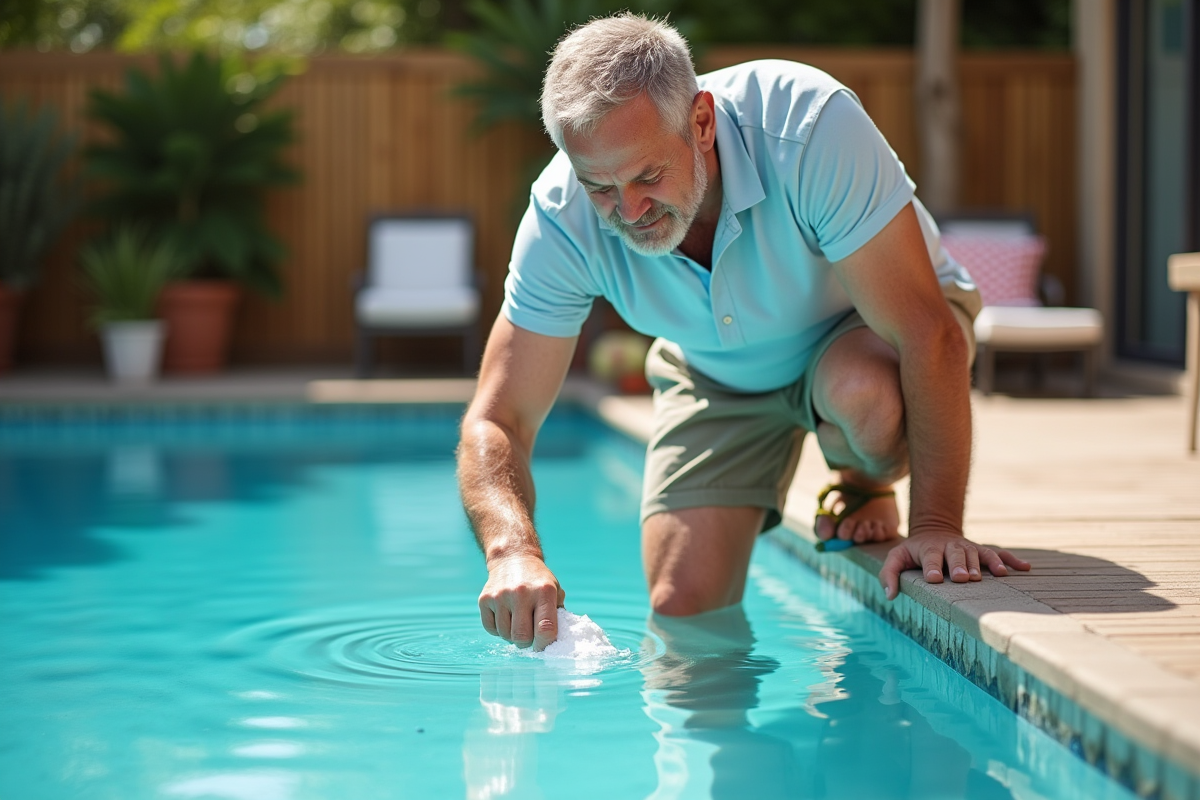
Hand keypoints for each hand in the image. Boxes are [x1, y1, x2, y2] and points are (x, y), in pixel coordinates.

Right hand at [479, 553, 564, 649]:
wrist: (512, 558)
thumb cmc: (538, 581)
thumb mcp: (555, 590)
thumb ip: (558, 615)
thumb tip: (558, 641)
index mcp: (544, 591)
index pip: (546, 629)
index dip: (545, 644)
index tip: (543, 644)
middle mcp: (521, 593)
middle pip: (522, 637)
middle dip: (526, 643)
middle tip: (529, 636)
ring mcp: (500, 596)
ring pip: (505, 635)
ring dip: (512, 636)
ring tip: (517, 623)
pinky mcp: (484, 599)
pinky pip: (491, 629)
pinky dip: (498, 631)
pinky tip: (505, 619)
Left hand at [878, 529, 1030, 600]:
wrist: (933, 531)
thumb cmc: (914, 552)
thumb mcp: (896, 558)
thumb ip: (888, 574)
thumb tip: (890, 595)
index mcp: (929, 549)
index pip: (930, 557)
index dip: (932, 567)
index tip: (935, 579)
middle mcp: (951, 547)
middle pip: (957, 554)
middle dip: (961, 565)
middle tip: (964, 579)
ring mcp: (968, 548)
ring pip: (979, 554)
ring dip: (988, 563)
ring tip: (999, 574)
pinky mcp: (981, 550)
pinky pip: (999, 552)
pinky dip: (1011, 559)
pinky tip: (1025, 568)